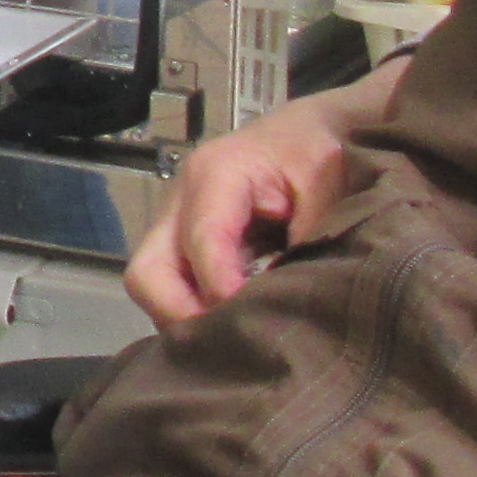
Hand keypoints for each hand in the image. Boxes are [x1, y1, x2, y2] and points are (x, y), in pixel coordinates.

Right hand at [121, 60, 397, 329]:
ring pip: (152, 286)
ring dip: (185, 319)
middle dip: (180, 316)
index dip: (220, 290)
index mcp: (217, 173)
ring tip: (234, 343)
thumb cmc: (322, 151)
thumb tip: (292, 303)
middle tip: (228, 346)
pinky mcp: (185, 243)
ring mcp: (177, 222)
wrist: (315, 130)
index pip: (202, 241)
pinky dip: (195, 312)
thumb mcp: (328, 189)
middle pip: (147, 273)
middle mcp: (181, 199)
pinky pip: (172, 287)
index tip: (250, 328)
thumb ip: (309, 241)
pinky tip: (233, 329)